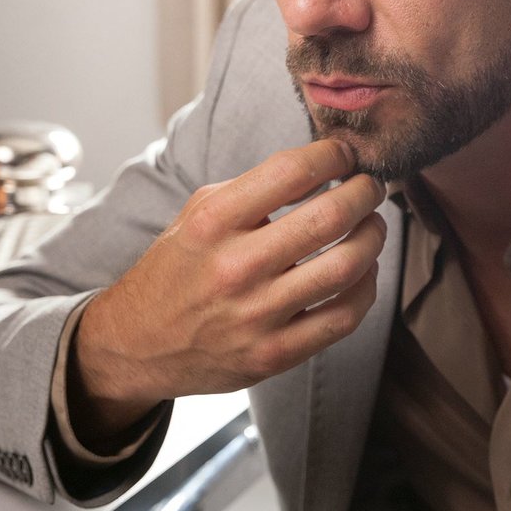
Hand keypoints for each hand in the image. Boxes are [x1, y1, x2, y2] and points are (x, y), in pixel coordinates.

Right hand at [69, 139, 386, 446]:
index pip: (291, 171)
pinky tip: (363, 271)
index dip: (333, 155)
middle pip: (330, 217)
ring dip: (374, 237)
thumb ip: (254, 189)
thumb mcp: (197, 214)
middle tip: (371, 186)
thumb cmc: (177, 269)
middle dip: (365, 192)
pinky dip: (366, 287)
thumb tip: (324, 166)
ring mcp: (256, 316)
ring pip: (347, 267)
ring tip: (373, 225)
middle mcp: (235, 267)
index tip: (345, 154)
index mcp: (213, 222)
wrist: (136, 344)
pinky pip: (344, 317)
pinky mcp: (274, 355)